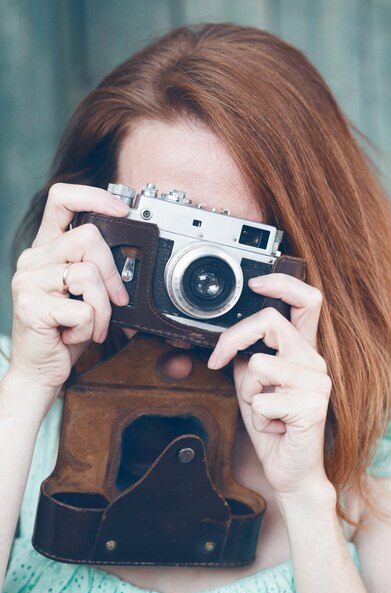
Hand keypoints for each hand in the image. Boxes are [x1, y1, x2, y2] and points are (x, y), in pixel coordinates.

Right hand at [9, 183, 129, 391]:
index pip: (62, 199)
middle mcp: (33, 258)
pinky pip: (83, 309)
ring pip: (89, 274)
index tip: (122, 211)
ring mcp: (27, 280)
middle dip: (112, 273)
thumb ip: (101, 271)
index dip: (94, 196)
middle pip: (88, 237)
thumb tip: (136, 258)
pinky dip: (90, 328)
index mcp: (47, 248)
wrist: (40, 370)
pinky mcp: (30, 306)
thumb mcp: (87, 295)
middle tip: (116, 300)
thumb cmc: (65, 331)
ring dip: (103, 308)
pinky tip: (75, 335)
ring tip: (91, 324)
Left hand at [207, 273, 331, 498]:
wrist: (289, 470)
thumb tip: (232, 344)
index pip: (307, 302)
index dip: (283, 284)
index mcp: (303, 352)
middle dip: (234, 338)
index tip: (255, 283)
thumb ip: (246, 360)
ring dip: (248, 392)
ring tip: (265, 409)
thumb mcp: (251, 387)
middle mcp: (315, 361)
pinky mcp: (312, 405)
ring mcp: (317, 382)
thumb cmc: (273, 427)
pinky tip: (275, 426)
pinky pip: (262, 399)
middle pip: (271, 322)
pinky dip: (257, 416)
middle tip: (219, 358)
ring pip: (258, 365)